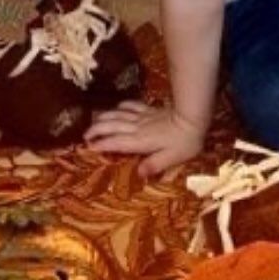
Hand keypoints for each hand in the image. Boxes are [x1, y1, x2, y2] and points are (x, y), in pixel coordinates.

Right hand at [84, 101, 205, 177]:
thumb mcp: (171, 158)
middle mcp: (137, 128)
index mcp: (140, 141)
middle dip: (97, 129)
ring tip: (93, 121)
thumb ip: (154, 165)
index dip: (101, 144)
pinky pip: (132, 106)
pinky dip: (121, 106)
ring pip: (118, 115)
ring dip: (105, 117)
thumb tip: (139, 174)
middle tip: (85, 134)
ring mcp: (143, 117)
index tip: (88, 146)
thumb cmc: (185, 141)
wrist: (193, 117)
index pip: (116, 143)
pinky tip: (117, 107)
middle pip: (112, 126)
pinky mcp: (150, 109)